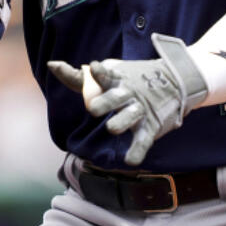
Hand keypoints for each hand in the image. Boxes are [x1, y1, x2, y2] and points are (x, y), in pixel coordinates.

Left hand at [49, 33, 207, 165]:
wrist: (174, 79)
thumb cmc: (127, 80)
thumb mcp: (106, 74)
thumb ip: (77, 76)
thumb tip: (51, 65)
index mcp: (115, 79)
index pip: (106, 74)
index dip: (99, 72)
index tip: (93, 67)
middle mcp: (128, 93)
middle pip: (116, 97)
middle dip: (105, 102)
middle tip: (92, 108)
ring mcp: (139, 109)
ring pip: (130, 116)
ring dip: (122, 121)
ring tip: (111, 128)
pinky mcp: (151, 125)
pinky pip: (143, 139)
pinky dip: (138, 150)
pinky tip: (130, 160)